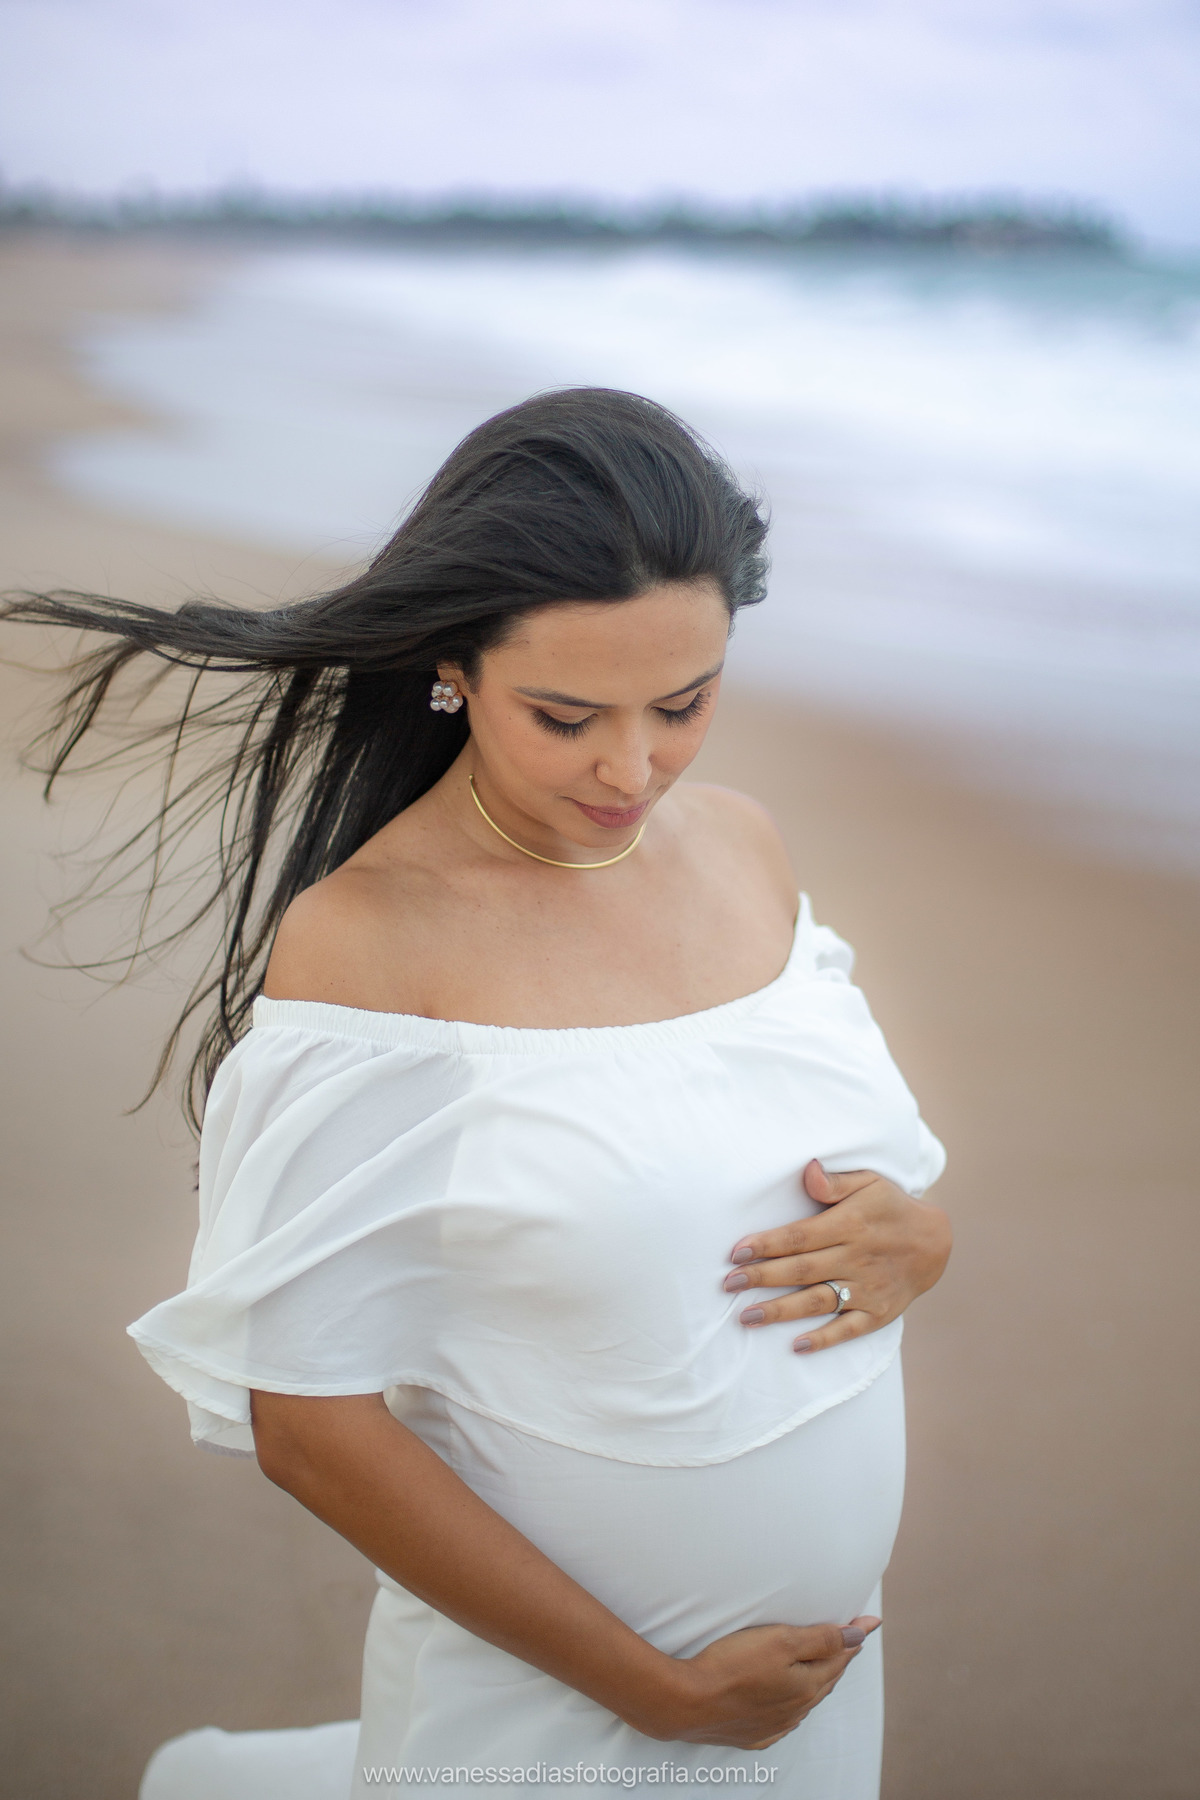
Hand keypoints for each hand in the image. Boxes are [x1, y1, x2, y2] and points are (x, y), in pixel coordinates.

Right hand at [639, 1615, 880, 1748]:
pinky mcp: (751, 1735)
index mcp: (807, 1686)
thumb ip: (821, 1639)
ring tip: (822, 1665)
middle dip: (839, 1657)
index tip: (870, 1620)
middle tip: (850, 1639)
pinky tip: (786, 1702)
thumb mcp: (781, 1641)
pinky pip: (782, 1719)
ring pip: (805, 1700)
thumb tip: (859, 1635)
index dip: (854, 1636)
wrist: (687, 1703)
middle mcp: (796, 1710)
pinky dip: (791, 1704)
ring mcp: (773, 1726)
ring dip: (816, 1680)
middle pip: (825, 1678)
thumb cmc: (732, 1665)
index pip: (840, 1656)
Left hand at [724, 1162, 950, 1353]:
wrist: (935, 1242)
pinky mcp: (878, 1312)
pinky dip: (824, 1339)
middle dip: (762, 1277)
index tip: (736, 1253)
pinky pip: (848, 1328)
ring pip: (818, 1301)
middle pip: (801, 1270)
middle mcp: (856, 1258)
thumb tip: (807, 1170)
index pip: (799, 1236)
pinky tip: (797, 1346)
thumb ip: (835, 1182)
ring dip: (781, 1311)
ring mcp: (867, 1288)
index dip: (766, 1245)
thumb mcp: (869, 1183)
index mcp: (849, 1225)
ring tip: (746, 1317)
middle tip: (728, 1285)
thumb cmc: (891, 1207)